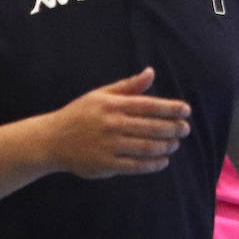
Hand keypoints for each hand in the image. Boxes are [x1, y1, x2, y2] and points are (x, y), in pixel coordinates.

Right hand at [43, 68, 190, 178]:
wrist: (52, 139)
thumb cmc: (80, 114)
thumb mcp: (101, 95)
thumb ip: (128, 86)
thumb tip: (151, 72)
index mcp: (113, 105)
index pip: (149, 105)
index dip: (171, 108)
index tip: (186, 111)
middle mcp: (113, 124)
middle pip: (152, 127)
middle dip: (173, 128)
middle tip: (186, 129)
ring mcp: (110, 145)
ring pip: (147, 147)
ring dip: (166, 146)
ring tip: (175, 144)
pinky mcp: (106, 164)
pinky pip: (136, 165)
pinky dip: (153, 164)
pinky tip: (163, 160)